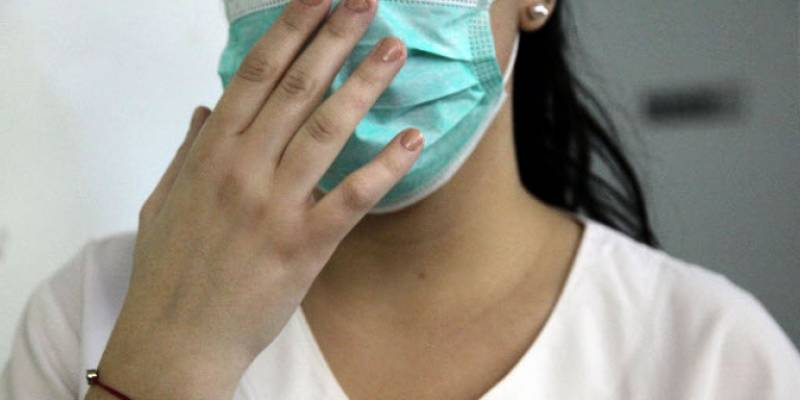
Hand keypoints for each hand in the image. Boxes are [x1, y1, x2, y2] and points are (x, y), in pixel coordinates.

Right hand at [87, 0, 422, 396]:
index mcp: (211, 152)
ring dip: (363, 84)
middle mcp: (243, 168)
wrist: (177, 337)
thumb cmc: (170, 269)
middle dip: (334, 38)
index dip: (290, 29)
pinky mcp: (304, 244)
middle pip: (297, 88)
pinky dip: (384, 167)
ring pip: (326, 130)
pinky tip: (411, 139)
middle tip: (366, 3)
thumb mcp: (165, 200)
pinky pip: (351, 197)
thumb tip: (205, 109)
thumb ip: (188, 150)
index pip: (255, 73)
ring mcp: (275, 205)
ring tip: (393, 49)